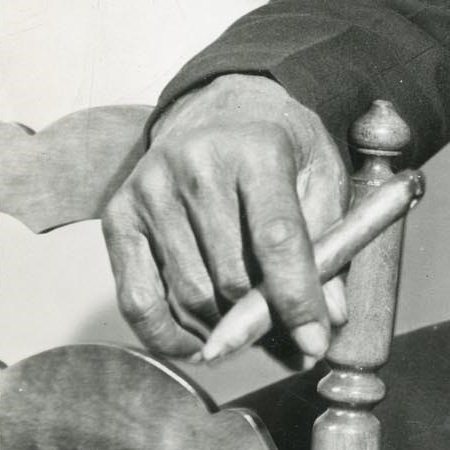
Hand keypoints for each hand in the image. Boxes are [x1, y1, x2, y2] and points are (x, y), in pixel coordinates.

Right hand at [101, 74, 348, 359]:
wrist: (221, 106)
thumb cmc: (279, 147)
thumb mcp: (321, 177)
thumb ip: (329, 244)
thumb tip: (330, 316)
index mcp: (258, 149)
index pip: (277, 237)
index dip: (297, 297)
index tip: (315, 343)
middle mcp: (197, 164)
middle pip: (231, 276)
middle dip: (264, 321)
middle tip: (287, 335)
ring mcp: (152, 189)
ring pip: (189, 296)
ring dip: (223, 329)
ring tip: (247, 327)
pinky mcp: (118, 214)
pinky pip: (137, 299)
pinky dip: (167, 336)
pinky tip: (197, 340)